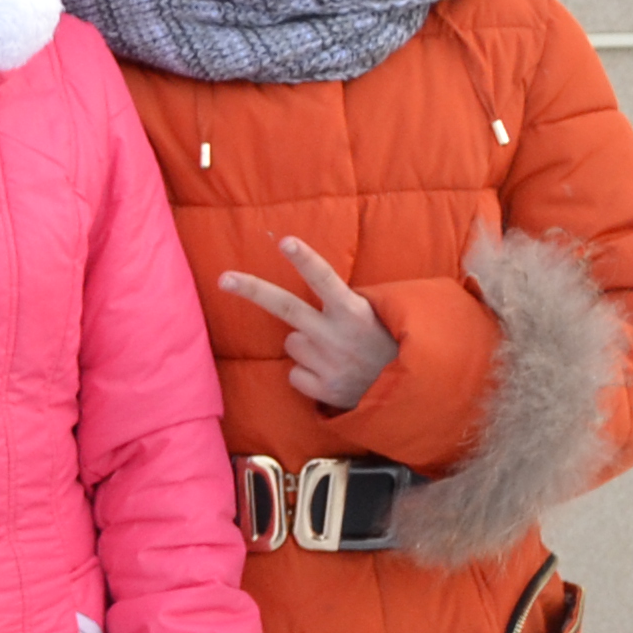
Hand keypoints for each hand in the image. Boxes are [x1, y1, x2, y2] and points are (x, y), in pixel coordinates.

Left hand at [216, 237, 397, 409]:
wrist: (408, 391)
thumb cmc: (387, 344)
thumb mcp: (377, 314)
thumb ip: (344, 301)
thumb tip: (314, 281)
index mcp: (353, 311)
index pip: (325, 279)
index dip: (305, 259)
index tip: (284, 241)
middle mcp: (336, 334)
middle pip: (285, 307)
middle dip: (252, 290)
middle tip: (223, 278)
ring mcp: (328, 363)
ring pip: (291, 343)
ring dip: (305, 345)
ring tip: (335, 353)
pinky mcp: (324, 390)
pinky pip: (295, 375)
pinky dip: (307, 375)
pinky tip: (332, 375)